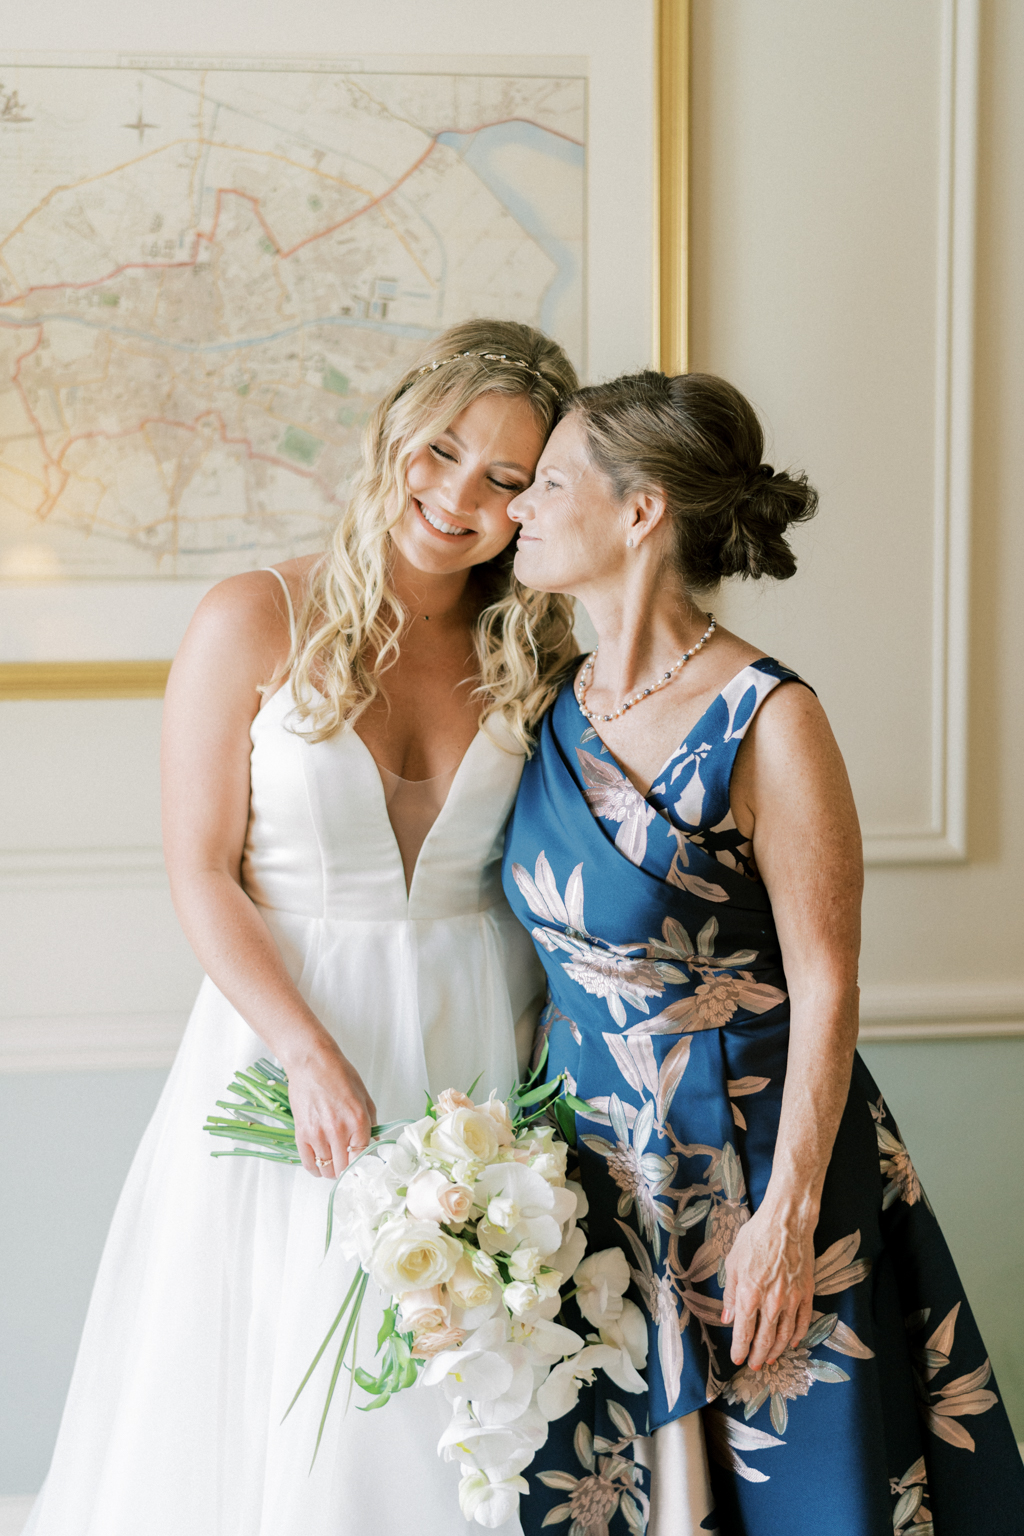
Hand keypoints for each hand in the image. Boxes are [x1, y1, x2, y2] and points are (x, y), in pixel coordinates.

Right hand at [283, 1039, 376, 1179]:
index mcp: (358, 1120)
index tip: (363, 1168)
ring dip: (332, 1171)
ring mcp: (318, 1134)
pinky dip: (315, 1169)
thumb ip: (371, 1123)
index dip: (363, 1167)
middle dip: (347, 1171)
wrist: (311, 1063)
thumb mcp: (364, 1096)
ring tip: (334, 1164)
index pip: (362, 1157)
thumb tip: (373, 1144)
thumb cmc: (338, 1074)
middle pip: (344, 1168)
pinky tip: (320, 1165)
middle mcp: (338, 1130)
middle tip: (348, 1167)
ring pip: (327, 1169)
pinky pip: (308, 1164)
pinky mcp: (301, 1134)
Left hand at [721, 1199, 815, 1370]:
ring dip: (776, 1350)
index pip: (744, 1332)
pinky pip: (803, 1322)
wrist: (786, 1222)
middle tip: (754, 1365)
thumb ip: (731, 1294)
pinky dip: (798, 1335)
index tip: (737, 1360)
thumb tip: (728, 1318)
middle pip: (765, 1339)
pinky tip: (793, 1342)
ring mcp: (792, 1300)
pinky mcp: (807, 1294)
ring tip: (770, 1358)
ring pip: (785, 1335)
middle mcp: (771, 1303)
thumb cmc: (755, 1238)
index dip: (740, 1349)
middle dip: (757, 1355)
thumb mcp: (733, 1263)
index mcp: (749, 1296)